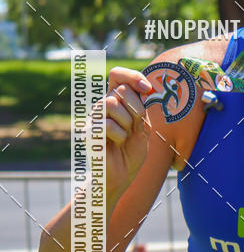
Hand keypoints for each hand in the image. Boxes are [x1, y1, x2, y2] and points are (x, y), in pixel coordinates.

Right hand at [104, 67, 152, 196]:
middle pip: (121, 90)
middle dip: (136, 110)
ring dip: (127, 122)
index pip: (118, 76)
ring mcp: (93, 118)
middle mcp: (102, 106)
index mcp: (116, 101)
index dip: (133, 77)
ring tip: (126, 136)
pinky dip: (119, 135)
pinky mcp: (88, 132)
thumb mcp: (143, 127)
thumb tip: (145, 89)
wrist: (122, 176)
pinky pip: (106, 124)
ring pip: (112, 103)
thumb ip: (142, 108)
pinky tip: (117, 143)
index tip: (147, 89)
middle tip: (135, 127)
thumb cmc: (132, 152)